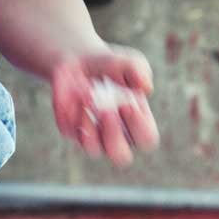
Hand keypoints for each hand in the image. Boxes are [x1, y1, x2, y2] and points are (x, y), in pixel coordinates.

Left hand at [51, 45, 158, 167]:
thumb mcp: (128, 61)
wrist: (80, 62)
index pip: (146, 140)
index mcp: (138, 125)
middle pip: (121, 157)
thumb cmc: (112, 66)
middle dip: (114, 134)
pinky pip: (72, 132)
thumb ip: (139, 70)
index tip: (129, 102)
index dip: (140, 126)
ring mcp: (93, 138)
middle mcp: (117, 137)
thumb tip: (145, 87)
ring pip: (94, 149)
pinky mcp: (71, 131)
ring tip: (89, 95)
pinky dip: (73, 112)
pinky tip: (76, 92)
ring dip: (91, 124)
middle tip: (108, 109)